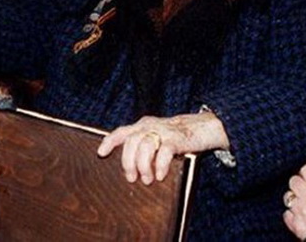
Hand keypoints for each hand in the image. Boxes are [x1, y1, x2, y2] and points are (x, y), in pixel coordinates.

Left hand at [97, 112, 228, 184]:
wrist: (204, 127)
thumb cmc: (177, 138)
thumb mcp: (157, 138)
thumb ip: (144, 146)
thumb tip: (131, 170)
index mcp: (143, 126)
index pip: (122, 131)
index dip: (110, 141)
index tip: (101, 153)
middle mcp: (151, 126)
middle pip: (131, 141)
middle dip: (128, 162)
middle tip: (132, 178)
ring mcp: (164, 131)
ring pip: (144, 145)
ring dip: (143, 165)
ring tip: (148, 179)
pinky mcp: (177, 139)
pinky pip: (164, 151)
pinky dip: (160, 165)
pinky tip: (160, 175)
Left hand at [283, 152, 305, 238]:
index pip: (305, 169)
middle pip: (293, 180)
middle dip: (300, 183)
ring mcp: (300, 211)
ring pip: (288, 196)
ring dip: (294, 198)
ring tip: (304, 203)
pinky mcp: (295, 223)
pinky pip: (286, 213)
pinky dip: (291, 213)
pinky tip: (300, 214)